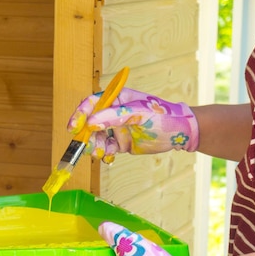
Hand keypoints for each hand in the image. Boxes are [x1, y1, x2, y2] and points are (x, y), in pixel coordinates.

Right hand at [68, 88, 198, 161]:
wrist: (181, 134)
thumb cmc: (163, 116)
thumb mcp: (138, 113)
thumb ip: (114, 116)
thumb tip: (91, 123)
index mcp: (117, 99)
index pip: (92, 104)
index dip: (80, 114)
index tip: (73, 127)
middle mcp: (114, 113)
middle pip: (90, 123)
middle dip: (86, 135)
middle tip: (87, 145)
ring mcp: (117, 128)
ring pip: (96, 138)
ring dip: (95, 146)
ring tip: (102, 152)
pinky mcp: (121, 143)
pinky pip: (106, 148)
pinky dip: (104, 154)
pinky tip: (109, 157)